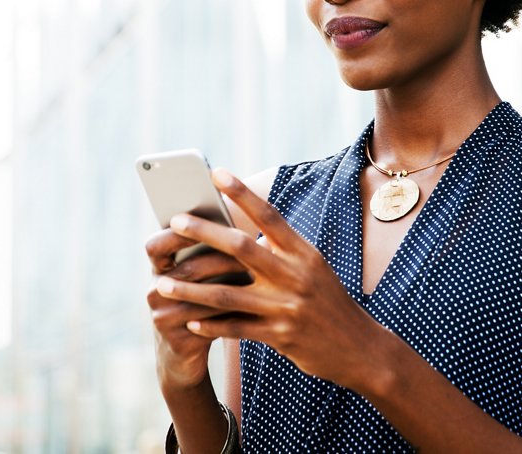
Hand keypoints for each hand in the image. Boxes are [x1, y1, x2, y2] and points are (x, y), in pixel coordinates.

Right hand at [144, 224, 248, 392]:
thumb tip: (246, 224)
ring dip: (229, 283)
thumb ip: (209, 254)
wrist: (183, 358)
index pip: (156, 246)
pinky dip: (230, 311)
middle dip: (218, 257)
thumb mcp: (198, 281)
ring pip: (200, 296)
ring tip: (256, 273)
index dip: (175, 233)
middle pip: (187, 269)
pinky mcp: (177, 341)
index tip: (203, 220)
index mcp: (158, 271)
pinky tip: (253, 304)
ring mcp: (163, 318)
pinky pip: (207, 323)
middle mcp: (155, 292)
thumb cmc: (199, 307)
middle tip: (247, 246)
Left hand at [154, 169, 380, 387]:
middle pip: (241, 248)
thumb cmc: (327, 301)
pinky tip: (188, 321)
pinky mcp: (279, 336)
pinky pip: (236, 329)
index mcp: (303, 253)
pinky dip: (210, 325)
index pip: (269, 216)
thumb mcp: (313, 267)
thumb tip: (243, 229)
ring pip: (228, 294)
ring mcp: (286, 307)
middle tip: (175, 222)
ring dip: (191, 288)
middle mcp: (294, 276)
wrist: (360, 348)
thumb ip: (281, 249)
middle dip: (205, 233)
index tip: (216, 173)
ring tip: (162, 283)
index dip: (242, 193)